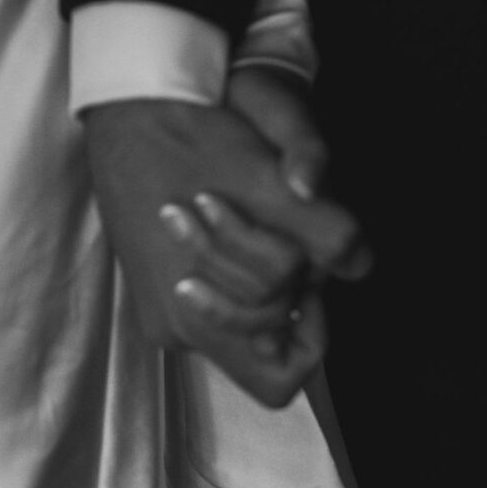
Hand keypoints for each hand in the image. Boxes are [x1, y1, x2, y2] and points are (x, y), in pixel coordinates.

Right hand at [82, 97, 370, 407]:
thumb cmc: (195, 141)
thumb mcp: (270, 181)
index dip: (309, 331)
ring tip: (249, 217)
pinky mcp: (149, 285)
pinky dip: (229, 266)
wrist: (128, 109)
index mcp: (195, 319)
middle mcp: (173, 328)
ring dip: (256, 273)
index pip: (281, 378)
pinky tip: (226, 216)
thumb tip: (358, 265)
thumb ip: (327, 232)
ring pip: (236, 318)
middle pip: (259, 344)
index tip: (308, 279)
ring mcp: (157, 308)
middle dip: (283, 291)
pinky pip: (209, 298)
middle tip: (283, 236)